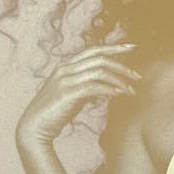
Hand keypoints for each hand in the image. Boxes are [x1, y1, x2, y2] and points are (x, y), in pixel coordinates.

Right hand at [16, 44, 139, 147]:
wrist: (35, 126)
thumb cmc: (56, 111)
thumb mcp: (73, 93)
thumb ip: (86, 86)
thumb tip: (107, 88)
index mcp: (66, 66)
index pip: (93, 50)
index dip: (114, 47)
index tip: (132, 47)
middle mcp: (65, 69)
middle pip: (100, 59)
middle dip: (122, 66)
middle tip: (138, 77)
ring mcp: (65, 80)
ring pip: (100, 72)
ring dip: (120, 81)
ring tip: (132, 91)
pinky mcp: (68, 93)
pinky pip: (94, 87)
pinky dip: (110, 89)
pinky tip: (119, 94)